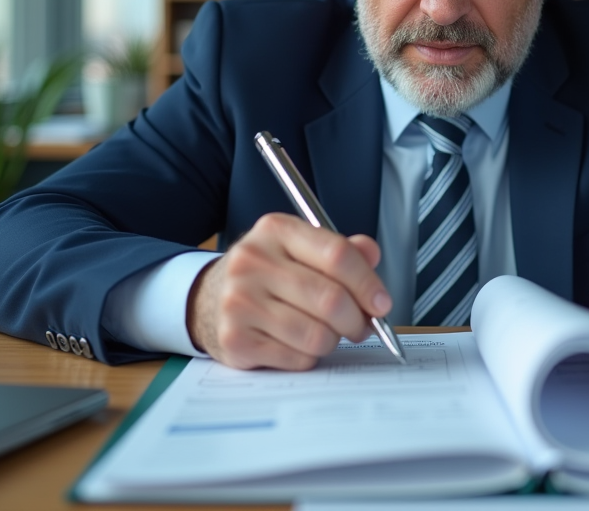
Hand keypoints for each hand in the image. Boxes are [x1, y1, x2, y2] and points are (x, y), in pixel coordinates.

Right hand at [186, 213, 392, 369]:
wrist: (207, 299)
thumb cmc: (266, 274)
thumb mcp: (299, 249)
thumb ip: (340, 250)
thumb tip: (372, 254)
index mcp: (276, 231)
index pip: (337, 254)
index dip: (368, 282)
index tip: (382, 302)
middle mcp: (252, 262)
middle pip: (331, 299)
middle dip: (357, 320)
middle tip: (362, 326)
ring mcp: (240, 302)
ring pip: (317, 335)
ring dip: (333, 340)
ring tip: (326, 332)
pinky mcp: (236, 340)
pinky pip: (297, 358)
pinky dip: (309, 356)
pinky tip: (299, 343)